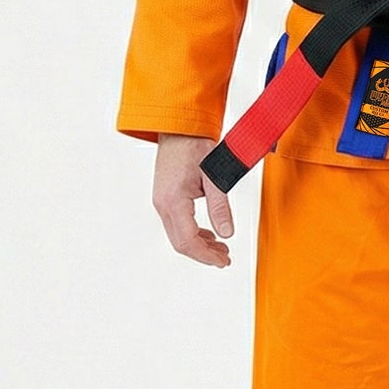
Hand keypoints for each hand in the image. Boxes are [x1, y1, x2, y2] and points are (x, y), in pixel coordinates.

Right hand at [152, 134, 236, 266]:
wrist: (179, 127)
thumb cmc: (194, 144)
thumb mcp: (214, 176)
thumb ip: (220, 206)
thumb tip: (227, 233)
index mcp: (173, 201)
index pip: (188, 240)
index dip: (206, 256)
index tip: (222, 261)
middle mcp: (163, 204)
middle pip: (181, 243)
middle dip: (203, 255)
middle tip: (224, 259)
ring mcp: (161, 201)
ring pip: (178, 235)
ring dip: (198, 245)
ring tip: (220, 249)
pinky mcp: (165, 198)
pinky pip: (176, 224)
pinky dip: (193, 233)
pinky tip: (208, 234)